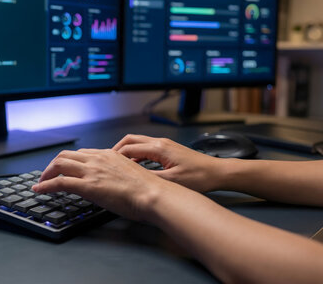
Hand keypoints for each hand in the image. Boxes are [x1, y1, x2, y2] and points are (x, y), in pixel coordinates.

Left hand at [33, 148, 170, 220]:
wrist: (153, 194)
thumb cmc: (148, 189)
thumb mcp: (130, 173)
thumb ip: (117, 173)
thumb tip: (111, 182)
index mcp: (109, 155)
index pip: (82, 154)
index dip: (69, 161)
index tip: (63, 168)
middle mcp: (98, 159)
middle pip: (66, 155)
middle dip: (53, 165)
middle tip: (48, 175)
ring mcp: (92, 171)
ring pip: (59, 164)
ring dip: (46, 173)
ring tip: (41, 183)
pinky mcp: (88, 185)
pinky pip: (59, 182)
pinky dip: (46, 185)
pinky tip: (40, 190)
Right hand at [112, 134, 228, 192]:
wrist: (217, 172)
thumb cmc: (199, 176)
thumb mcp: (172, 181)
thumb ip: (150, 178)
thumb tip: (132, 179)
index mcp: (159, 148)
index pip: (129, 148)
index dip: (115, 156)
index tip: (106, 164)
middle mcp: (161, 142)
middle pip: (131, 140)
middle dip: (117, 149)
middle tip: (107, 161)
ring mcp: (165, 144)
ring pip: (139, 143)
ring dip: (127, 151)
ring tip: (118, 164)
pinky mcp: (169, 149)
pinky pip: (147, 147)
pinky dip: (137, 154)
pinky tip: (135, 165)